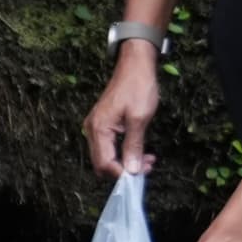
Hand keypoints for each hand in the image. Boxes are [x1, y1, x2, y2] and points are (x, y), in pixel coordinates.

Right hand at [86, 49, 160, 177]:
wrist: (135, 65)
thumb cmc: (138, 87)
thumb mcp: (139, 118)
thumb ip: (134, 146)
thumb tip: (132, 170)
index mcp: (99, 128)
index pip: (104, 163)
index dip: (121, 173)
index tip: (141, 175)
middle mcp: (93, 129)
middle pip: (103, 162)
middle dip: (124, 169)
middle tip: (148, 167)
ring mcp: (97, 126)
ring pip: (107, 155)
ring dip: (126, 162)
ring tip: (148, 160)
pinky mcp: (104, 124)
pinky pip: (110, 146)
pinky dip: (124, 152)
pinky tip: (141, 152)